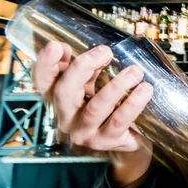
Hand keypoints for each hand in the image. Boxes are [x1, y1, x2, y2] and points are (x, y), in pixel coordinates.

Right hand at [32, 41, 154, 185]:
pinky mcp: (106, 141)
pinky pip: (119, 121)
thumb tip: (81, 47)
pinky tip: (145, 90)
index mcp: (59, 98)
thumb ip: (87, 68)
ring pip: (95, 108)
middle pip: (64, 92)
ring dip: (116, 87)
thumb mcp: (94, 86)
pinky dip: (132, 104)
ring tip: (135, 71)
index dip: (45, 64)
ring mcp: (85, 132)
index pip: (43, 82)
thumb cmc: (109, 106)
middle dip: (83, 68)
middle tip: (105, 51)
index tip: (56, 46)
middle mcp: (66, 117)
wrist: (128, 139)